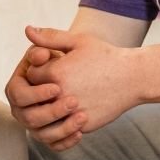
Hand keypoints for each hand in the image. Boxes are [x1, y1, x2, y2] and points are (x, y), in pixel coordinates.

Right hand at [5, 38, 87, 151]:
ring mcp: (37, 121)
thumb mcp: (67, 44)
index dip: (36, 93)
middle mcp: (23, 105)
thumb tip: (30, 30)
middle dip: (50, 112)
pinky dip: (66, 141)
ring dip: (61, 129)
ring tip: (82, 118)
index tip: (58, 87)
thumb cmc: (78, 56)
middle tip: (73, 101)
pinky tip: (80, 133)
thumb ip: (48, 39)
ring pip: (41, 134)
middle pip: (28, 117)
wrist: (97, 73)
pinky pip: (54, 144)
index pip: (18, 93)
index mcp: (20, 82)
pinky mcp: (51, 133)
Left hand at [23, 27, 141, 143]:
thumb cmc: (105, 56)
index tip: (48, 67)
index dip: (37, 70)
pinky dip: (63, 122)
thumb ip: (50, 37)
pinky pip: (63, 129)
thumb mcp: (78, 41)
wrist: (132, 78)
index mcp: (56, 72)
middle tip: (53, 83)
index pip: (30, 75)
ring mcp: (72, 113)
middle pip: (35, 97)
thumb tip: (27, 30)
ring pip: (46, 117)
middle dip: (40, 90)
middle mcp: (61, 94)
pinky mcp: (83, 126)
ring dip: (49, 108)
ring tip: (61, 97)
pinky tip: (71, 110)